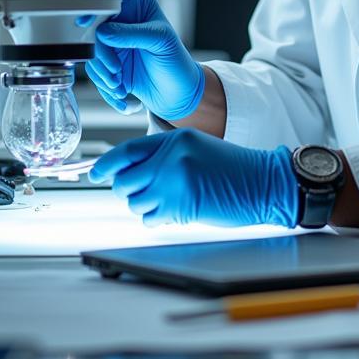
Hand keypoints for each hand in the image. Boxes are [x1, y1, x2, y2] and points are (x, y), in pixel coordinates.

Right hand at [81, 0, 203, 120]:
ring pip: (90, 48)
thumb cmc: (176, 60)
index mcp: (137, 1)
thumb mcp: (161, 41)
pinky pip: (93, 70)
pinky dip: (103, 85)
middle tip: (114, 67)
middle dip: (99, 49)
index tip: (89, 18)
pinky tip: (121, 93)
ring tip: (120, 82)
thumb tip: (103, 31)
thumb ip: (133, 33)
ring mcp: (111, 39)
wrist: (177, 93)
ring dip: (102, 71)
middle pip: (93, 22)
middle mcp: (121, 18)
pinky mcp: (106, 60)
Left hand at [88, 128, 298, 227]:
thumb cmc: (234, 168)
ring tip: (166, 202)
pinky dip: (155, 219)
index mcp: (175, 139)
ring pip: (135, 202)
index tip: (95, 173)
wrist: (263, 182)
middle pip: (125, 180)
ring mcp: (174, 183)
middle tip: (141, 193)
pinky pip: (150, 218)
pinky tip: (173, 212)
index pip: (126, 152)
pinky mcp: (181, 206)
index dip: (105, 164)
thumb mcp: (197, 148)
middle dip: (127, 191)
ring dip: (144, 206)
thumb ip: (164, 155)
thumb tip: (129, 172)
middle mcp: (170, 158)